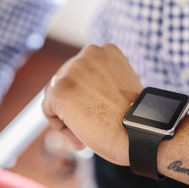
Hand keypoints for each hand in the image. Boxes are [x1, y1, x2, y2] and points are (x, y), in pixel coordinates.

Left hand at [42, 44, 143, 165]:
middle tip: (94, 126)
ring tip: (87, 134)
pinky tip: (80, 137)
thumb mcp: (121, 88)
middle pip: (66, 80)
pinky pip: (48, 110)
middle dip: (76, 105)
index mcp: (107, 50)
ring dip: (68, 116)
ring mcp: (72, 70)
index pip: (83, 71)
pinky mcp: (60, 90)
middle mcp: (89, 53)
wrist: (140, 133)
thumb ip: (101, 82)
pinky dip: (61, 126)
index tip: (101, 112)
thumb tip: (79, 94)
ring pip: (56, 95)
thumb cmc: (134, 119)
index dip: (88, 96)